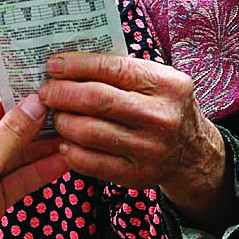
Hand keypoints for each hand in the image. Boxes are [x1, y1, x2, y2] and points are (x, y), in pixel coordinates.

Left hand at [0, 91, 66, 238]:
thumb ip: (11, 133)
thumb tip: (35, 105)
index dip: (24, 97)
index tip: (53, 90)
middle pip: (10, 129)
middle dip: (40, 124)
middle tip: (73, 112)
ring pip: (20, 155)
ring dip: (45, 148)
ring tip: (76, 135)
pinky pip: (21, 179)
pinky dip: (41, 171)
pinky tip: (64, 160)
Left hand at [39, 52, 230, 226]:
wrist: (192, 151)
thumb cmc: (163, 106)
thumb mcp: (155, 80)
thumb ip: (119, 70)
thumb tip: (67, 62)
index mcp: (166, 84)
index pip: (111, 68)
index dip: (76, 66)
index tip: (53, 66)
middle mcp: (161, 117)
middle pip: (96, 100)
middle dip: (62, 93)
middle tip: (46, 92)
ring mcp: (150, 149)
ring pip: (88, 132)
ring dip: (63, 122)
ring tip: (57, 116)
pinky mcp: (136, 176)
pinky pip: (90, 162)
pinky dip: (70, 151)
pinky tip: (66, 142)